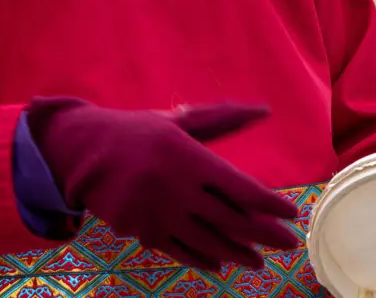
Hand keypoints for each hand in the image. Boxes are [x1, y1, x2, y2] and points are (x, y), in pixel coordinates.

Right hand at [26, 97, 299, 270]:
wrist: (83, 153)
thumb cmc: (138, 132)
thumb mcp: (179, 120)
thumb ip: (223, 119)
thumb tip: (265, 111)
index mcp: (190, 158)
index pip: (242, 189)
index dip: (271, 204)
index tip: (291, 212)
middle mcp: (178, 189)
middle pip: (232, 221)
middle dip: (266, 236)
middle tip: (290, 244)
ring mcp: (159, 215)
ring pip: (210, 243)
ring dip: (239, 255)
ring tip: (258, 262)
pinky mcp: (142, 232)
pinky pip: (181, 252)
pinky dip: (203, 260)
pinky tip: (220, 264)